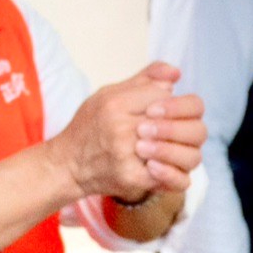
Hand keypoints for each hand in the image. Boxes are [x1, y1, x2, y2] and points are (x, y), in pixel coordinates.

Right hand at [49, 62, 205, 204]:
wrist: (67, 164)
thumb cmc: (91, 126)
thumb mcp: (110, 94)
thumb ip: (144, 81)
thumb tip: (176, 73)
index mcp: (116, 103)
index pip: (163, 94)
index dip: (167, 102)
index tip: (157, 110)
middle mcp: (121, 128)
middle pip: (176, 123)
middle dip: (178, 126)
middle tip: (166, 132)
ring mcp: (128, 155)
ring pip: (184, 152)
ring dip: (180, 150)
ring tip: (165, 148)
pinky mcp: (133, 179)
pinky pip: (175, 179)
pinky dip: (175, 174)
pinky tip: (162, 166)